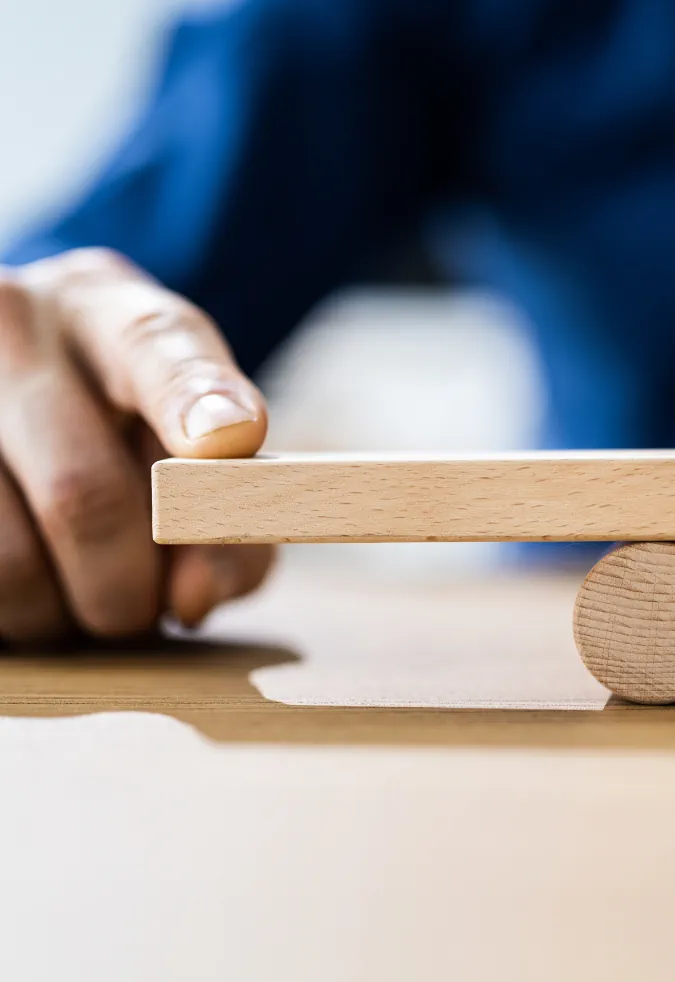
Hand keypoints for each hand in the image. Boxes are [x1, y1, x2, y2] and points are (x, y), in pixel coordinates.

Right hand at [0, 248, 273, 640]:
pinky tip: (29, 586)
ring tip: (77, 594)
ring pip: (13, 560)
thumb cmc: (123, 432)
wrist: (4, 394)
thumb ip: (227, 528)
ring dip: (63, 613)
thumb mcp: (191, 454)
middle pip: (86, 493)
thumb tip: (191, 596)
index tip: (235, 436)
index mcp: (109, 310)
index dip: (195, 399)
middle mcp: (16, 325)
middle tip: (138, 610)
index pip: (155, 346)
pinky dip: (18, 615)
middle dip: (130, 584)